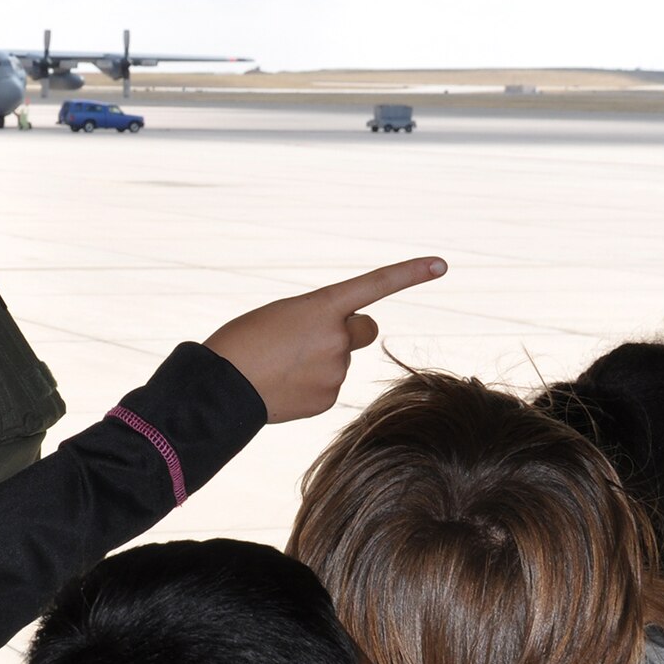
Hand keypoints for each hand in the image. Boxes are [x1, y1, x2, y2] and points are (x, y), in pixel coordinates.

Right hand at [205, 257, 447, 422]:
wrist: (221, 387)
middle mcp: (337, 338)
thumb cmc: (243, 342)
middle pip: (364, 329)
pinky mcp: (327, 399)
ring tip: (281, 366)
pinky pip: (326, 387)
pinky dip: (308, 385)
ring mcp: (335, 371)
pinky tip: (283, 386)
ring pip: (339, 361)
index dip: (410, 273)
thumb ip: (316, 324)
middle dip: (348, 331)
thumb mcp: (281, 317)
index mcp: (322, 307)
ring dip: (318, 361)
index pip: (375, 286)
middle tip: (310, 339)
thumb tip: (335, 353)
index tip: (442, 264)